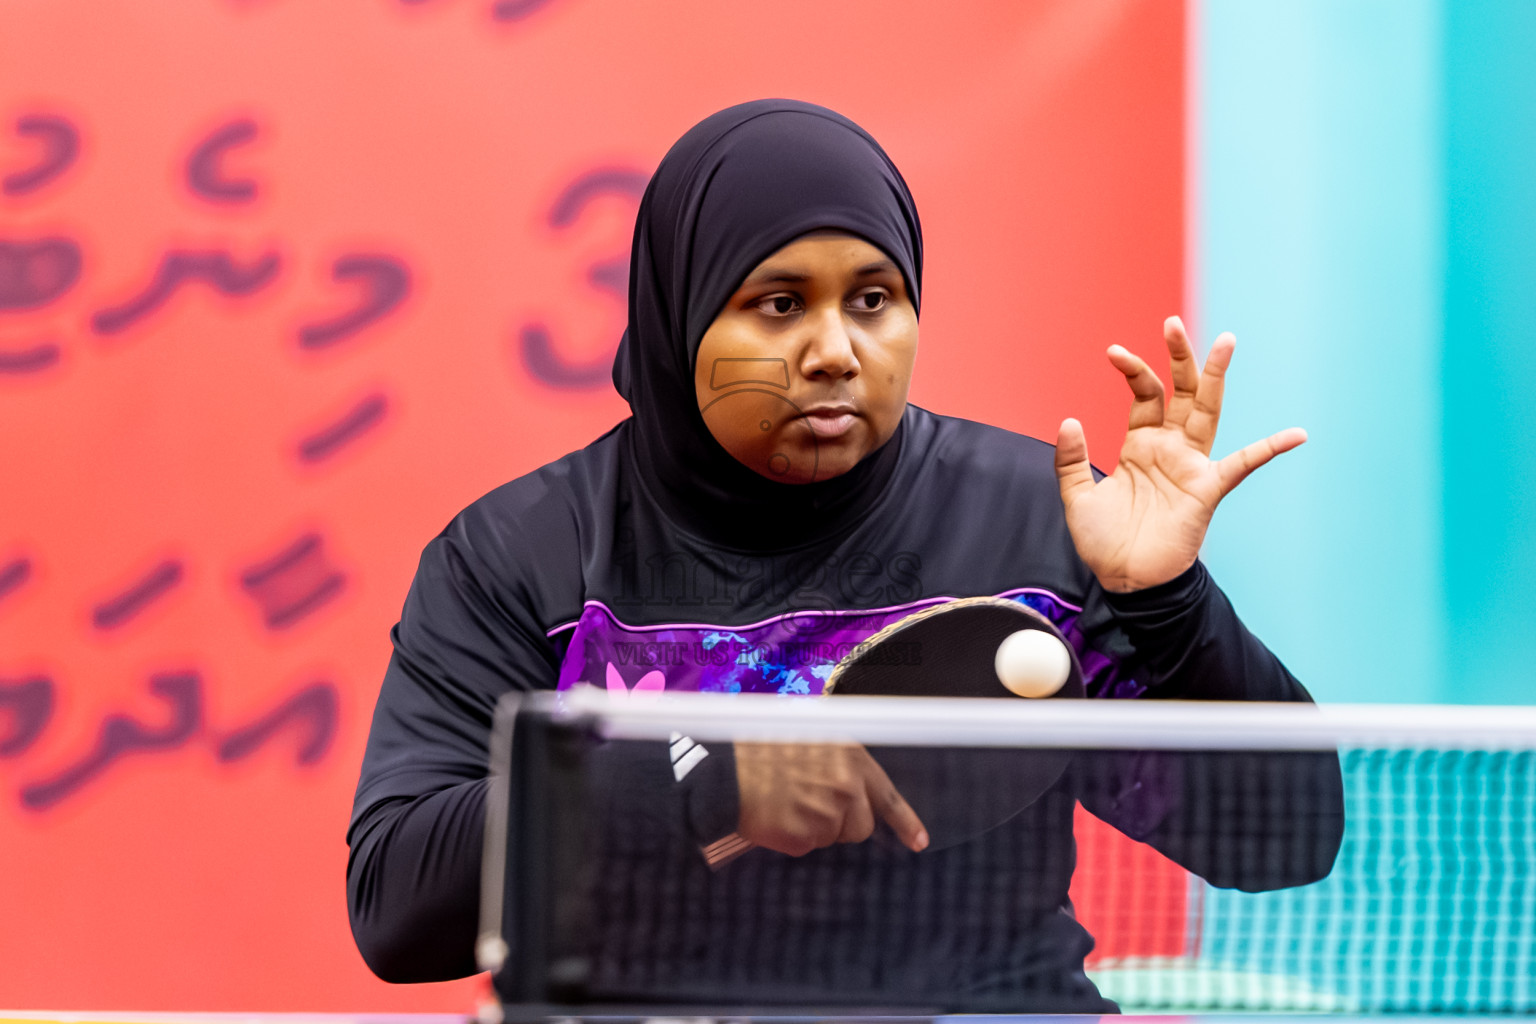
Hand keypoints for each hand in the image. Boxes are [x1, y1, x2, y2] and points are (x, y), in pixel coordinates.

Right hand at [734, 742, 928, 855]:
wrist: (726, 770)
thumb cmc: (764, 752)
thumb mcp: (814, 740)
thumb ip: (841, 765)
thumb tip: (859, 791)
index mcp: (851, 759)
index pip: (887, 797)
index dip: (905, 822)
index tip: (919, 841)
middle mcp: (846, 786)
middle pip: (861, 828)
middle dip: (842, 824)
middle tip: (810, 804)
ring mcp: (826, 814)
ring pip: (831, 838)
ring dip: (813, 829)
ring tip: (787, 803)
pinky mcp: (804, 837)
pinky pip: (806, 847)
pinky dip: (791, 838)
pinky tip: (775, 816)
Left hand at [1054, 316, 1305, 593]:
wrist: (1125, 582)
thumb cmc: (1104, 541)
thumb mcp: (1077, 496)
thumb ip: (1071, 459)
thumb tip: (1068, 419)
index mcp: (1139, 445)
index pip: (1143, 396)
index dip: (1132, 371)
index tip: (1114, 351)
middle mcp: (1169, 449)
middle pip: (1180, 393)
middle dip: (1179, 358)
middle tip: (1172, 323)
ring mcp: (1190, 466)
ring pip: (1208, 413)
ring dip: (1215, 378)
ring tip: (1226, 340)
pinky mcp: (1207, 490)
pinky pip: (1243, 465)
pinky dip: (1269, 449)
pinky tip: (1297, 434)